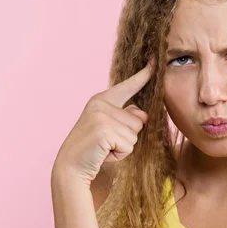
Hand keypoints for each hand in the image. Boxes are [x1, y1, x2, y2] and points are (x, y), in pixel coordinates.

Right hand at [52, 58, 154, 185]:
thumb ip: (126, 118)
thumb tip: (142, 115)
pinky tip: (104, 153)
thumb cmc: (93, 149)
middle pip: (139, 120)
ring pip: (135, 134)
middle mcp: (101, 104)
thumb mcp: (109, 128)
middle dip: (128, 136)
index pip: (128, 86)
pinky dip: (120, 154)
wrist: (71, 167)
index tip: (155, 60)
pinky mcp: (104, 130)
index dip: (144, 75)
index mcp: (102, 100)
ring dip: (124, 147)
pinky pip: (129, 145)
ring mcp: (101, 116)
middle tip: (106, 143)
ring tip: (104, 148)